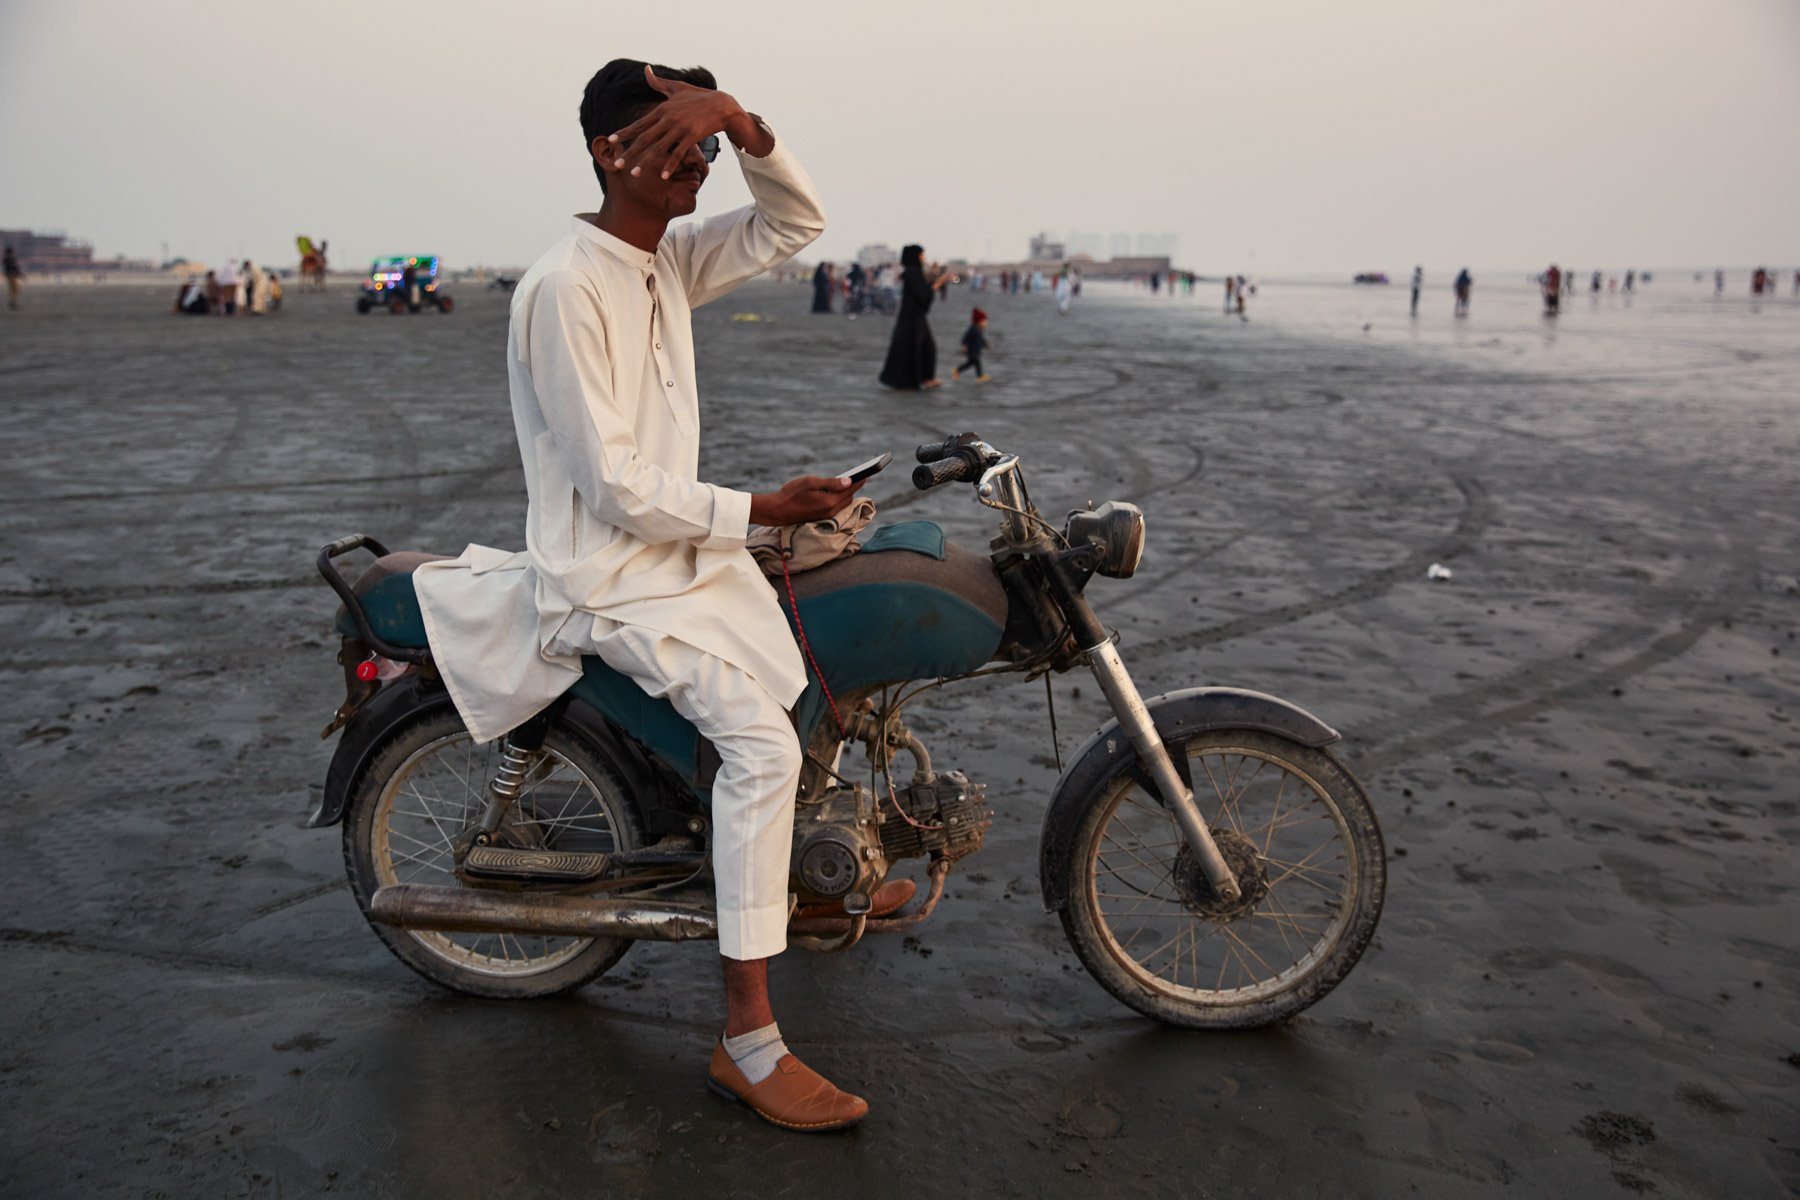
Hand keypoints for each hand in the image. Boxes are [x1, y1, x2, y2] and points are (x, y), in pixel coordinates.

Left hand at [605, 66, 758, 180]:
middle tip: (617, 164)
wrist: (722, 104)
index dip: (624, 132)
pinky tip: (663, 176)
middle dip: (629, 152)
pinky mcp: (692, 136)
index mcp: (662, 109)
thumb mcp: (677, 87)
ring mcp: (680, 128)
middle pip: (645, 138)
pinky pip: (679, 153)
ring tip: (634, 173)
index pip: (639, 123)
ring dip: (645, 162)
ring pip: (659, 148)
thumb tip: (646, 69)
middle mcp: (668, 119)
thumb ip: (659, 82)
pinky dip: (671, 165)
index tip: (611, 140)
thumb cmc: (698, 96)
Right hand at [749, 475, 862, 526]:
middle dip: (855, 486)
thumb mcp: (810, 483)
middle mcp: (831, 511)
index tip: (868, 473)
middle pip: (849, 497)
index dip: (860, 480)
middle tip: (861, 475)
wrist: (777, 511)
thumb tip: (849, 480)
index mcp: (829, 502)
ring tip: (851, 482)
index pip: (850, 490)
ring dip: (847, 493)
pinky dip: (840, 498)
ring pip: (843, 503)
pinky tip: (838, 491)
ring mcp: (827, 516)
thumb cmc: (791, 493)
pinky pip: (837, 507)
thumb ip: (831, 482)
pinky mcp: (822, 518)